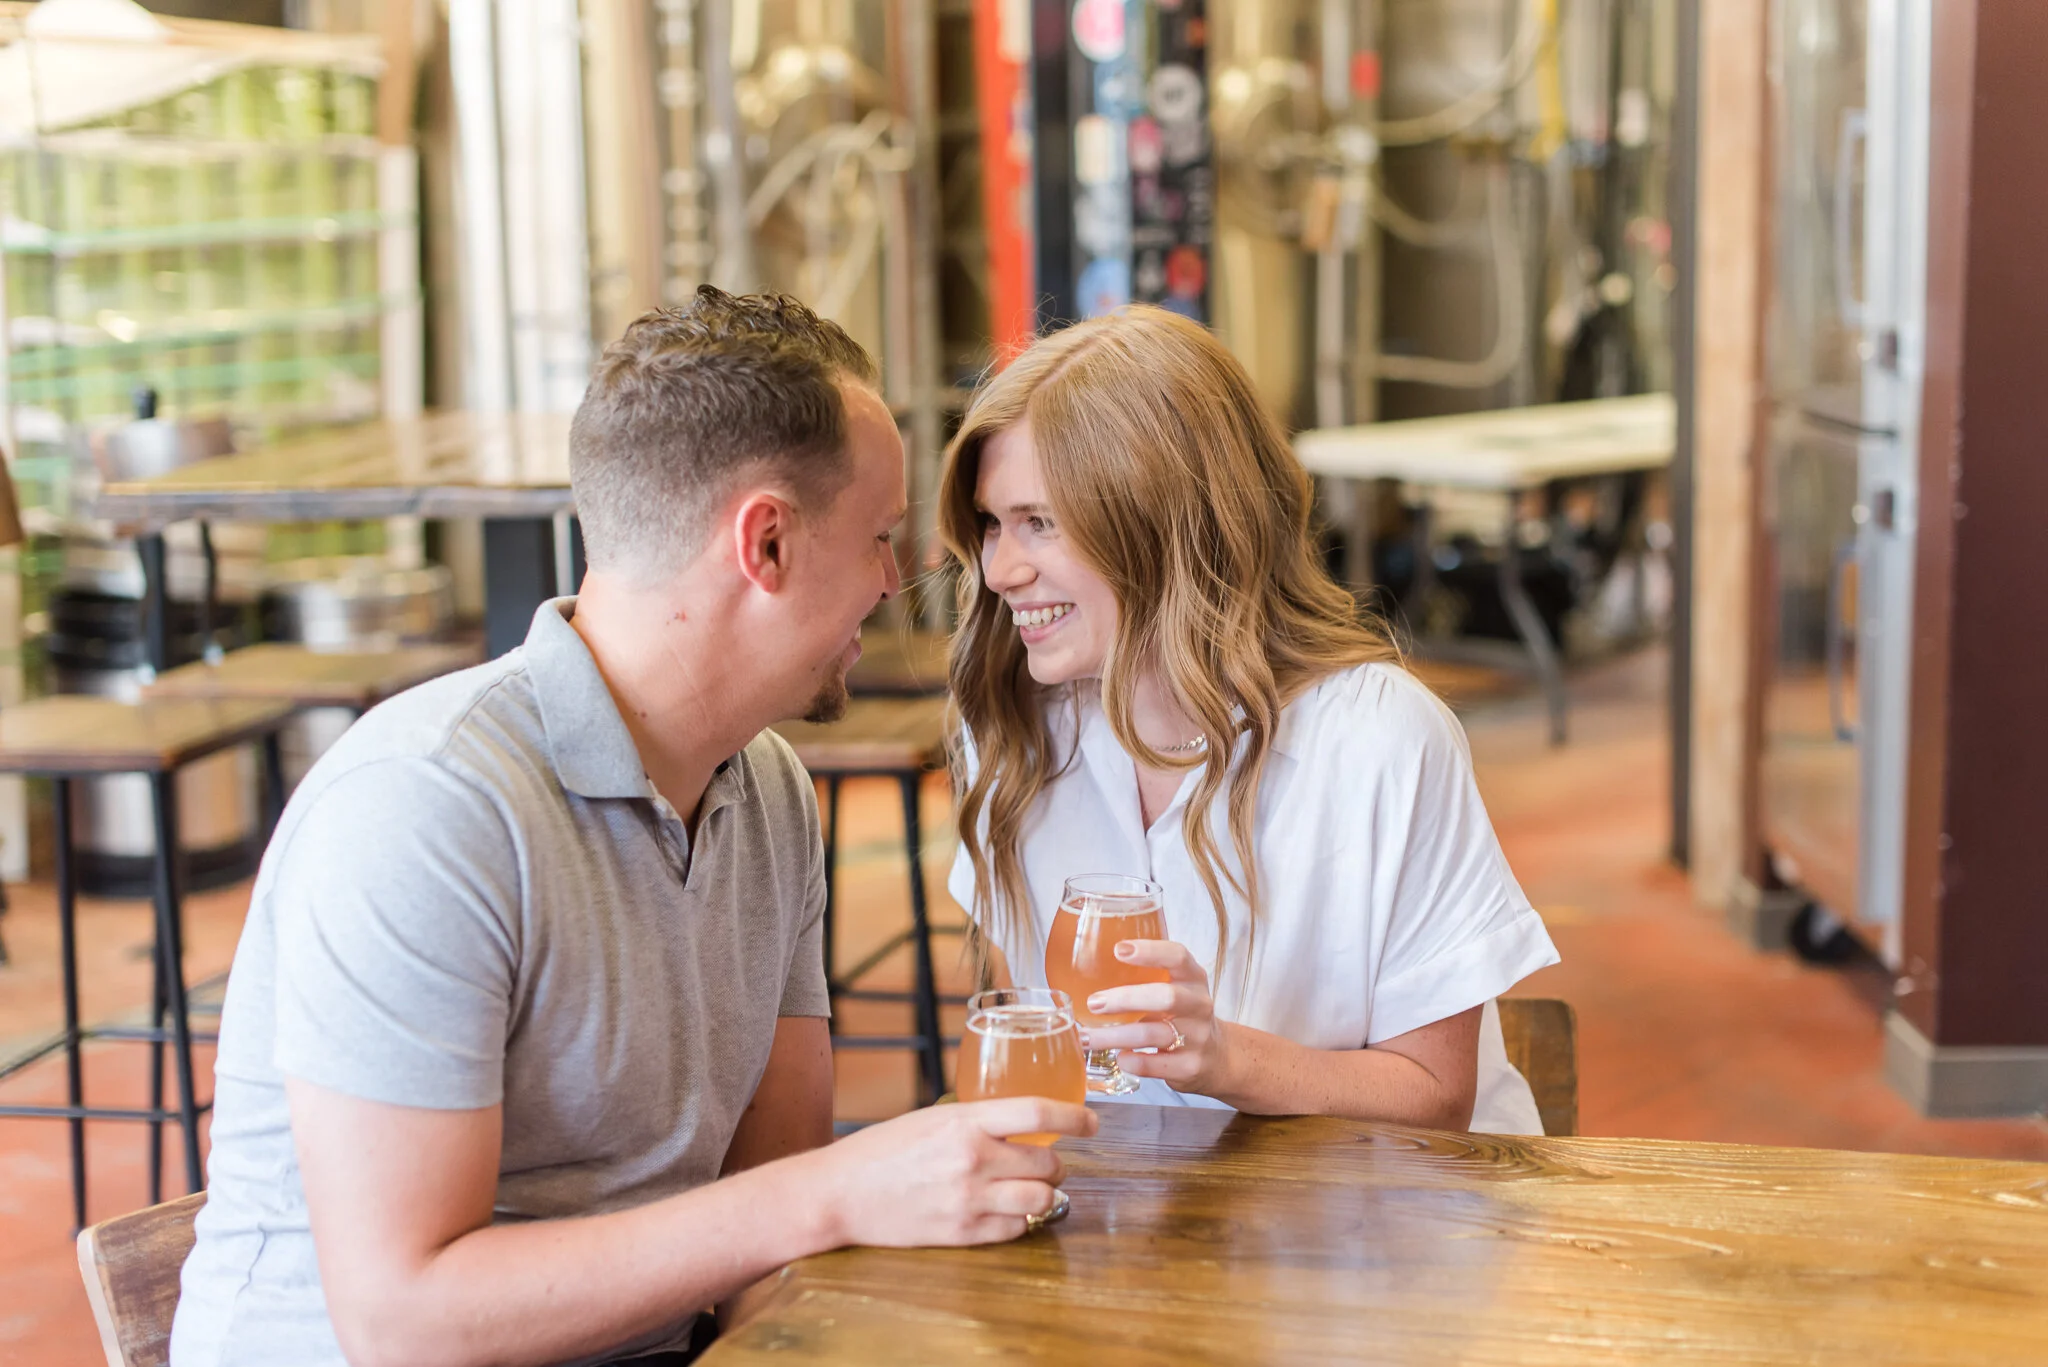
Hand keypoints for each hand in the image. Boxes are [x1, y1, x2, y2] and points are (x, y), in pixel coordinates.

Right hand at [800, 1097, 1095, 1248]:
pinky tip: (1004, 1211)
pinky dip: (1019, 1221)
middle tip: (1047, 1162)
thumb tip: (1019, 1120)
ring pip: (1041, 1199)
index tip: (1093, 1121)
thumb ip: (976, 1119)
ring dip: (1044, 1193)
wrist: (841, 1192)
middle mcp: (972, 1159)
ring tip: (1031, 1188)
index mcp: (965, 1121)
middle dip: (1056, 1163)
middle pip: (1048, 1162)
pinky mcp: (962, 1233)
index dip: (1075, 1115)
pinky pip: (1015, 1230)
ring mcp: (969, 1200)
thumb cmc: (883, 1150)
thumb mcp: (933, 1118)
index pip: (1038, 1112)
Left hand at [1082, 939, 1233, 1096]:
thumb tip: (1089, 967)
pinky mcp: (1190, 1067)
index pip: (1177, 956)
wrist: (1218, 1057)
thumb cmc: (1183, 1015)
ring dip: (1115, 1036)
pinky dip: (1133, 1061)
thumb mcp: (1176, 988)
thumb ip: (1146, 976)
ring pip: (1154, 1034)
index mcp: (1193, 978)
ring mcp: (1197, 1037)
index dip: (1150, 951)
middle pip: (1166, 997)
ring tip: (1086, 1038)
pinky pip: (1156, 1065)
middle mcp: (1199, 1005)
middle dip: (1125, 999)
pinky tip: (1118, 1057)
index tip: (1119, 949)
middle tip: (1094, 1002)